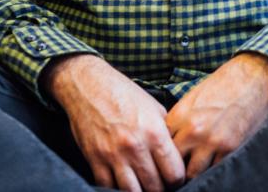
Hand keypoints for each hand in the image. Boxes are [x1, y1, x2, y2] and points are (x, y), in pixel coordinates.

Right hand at [43, 54, 185, 191]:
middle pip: (155, 187)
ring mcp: (113, 155)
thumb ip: (166, 132)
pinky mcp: (94, 160)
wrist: (89, 86)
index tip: (175, 179)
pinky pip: (107, 187)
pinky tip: (124, 183)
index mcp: (155, 132)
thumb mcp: (154, 108)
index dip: (178, 180)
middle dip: (160, 189)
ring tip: (143, 186)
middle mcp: (135, 146)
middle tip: (160, 184)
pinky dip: (117, 189)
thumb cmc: (124, 94)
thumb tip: (178, 154)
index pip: (174, 173)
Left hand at [165, 52, 267, 180]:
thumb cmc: (223, 85)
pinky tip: (213, 166)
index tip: (167, 160)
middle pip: (174, 163)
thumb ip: (179, 121)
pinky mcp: (231, 149)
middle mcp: (193, 130)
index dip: (163, 155)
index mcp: (180, 116)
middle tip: (179, 171)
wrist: (253, 77)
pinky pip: (215, 170)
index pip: (161, 146)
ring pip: (193, 173)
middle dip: (176, 168)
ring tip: (196, 172)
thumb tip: (169, 142)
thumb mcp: (193, 98)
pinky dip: (212, 171)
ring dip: (194, 173)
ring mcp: (212, 141)